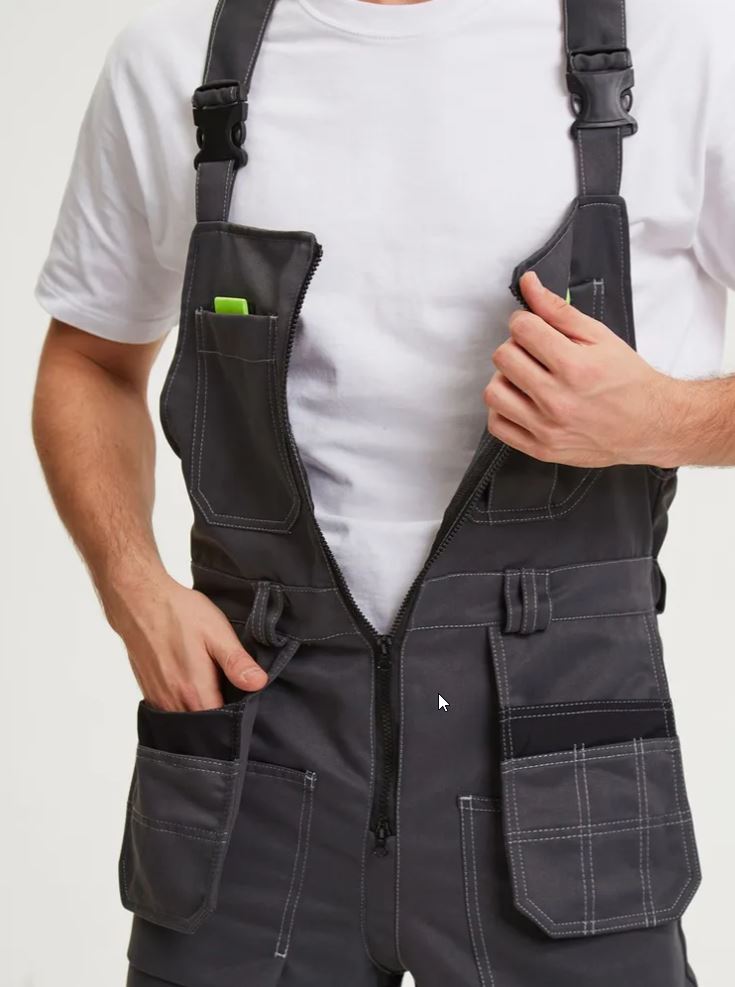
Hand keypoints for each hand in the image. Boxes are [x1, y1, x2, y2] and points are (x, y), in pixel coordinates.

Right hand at [102, 569, 266, 711]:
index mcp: (195, 691)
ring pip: (186, 719)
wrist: (139, 602)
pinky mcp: (149, 692)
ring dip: (200, 711)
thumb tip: (259, 684)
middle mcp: (174, 702)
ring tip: (213, 689)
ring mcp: (158, 699)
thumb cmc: (179, 614)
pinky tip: (192, 686)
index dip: (236, 718)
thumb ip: (236, 662)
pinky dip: (184, 705)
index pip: (221, 723)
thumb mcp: (217, 632)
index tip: (245, 705)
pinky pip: (171, 711)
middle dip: (218, 718)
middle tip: (230, 694)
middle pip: (203, 726)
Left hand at [484, 271, 680, 467]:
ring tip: (527, 378)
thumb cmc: (627, 379)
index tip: (535, 329)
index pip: (522, 329)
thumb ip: (558, 310)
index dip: (525, 321)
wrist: (650, 425)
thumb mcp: (599, 337)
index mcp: (575, 367)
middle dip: (516, 347)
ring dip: (505, 378)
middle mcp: (558, 400)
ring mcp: (547, 428)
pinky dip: (503, 409)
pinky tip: (522, 401)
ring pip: (494, 392)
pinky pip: (497, 425)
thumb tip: (527, 284)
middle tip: (534, 353)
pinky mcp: (541, 449)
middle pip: (504, 357)